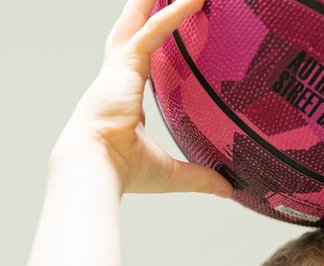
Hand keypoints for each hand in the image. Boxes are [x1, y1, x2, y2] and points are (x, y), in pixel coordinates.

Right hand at [54, 0, 232, 195]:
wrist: (95, 166)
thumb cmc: (122, 170)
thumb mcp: (171, 172)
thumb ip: (201, 176)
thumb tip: (228, 189)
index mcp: (124, 99)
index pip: (140, 62)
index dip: (151, 44)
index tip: (161, 30)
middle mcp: (118, 78)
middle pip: (133, 31)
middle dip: (143, 9)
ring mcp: (120, 69)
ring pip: (141, 21)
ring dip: (154, 1)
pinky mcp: (125, 65)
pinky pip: (154, 31)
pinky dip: (174, 13)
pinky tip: (194, 0)